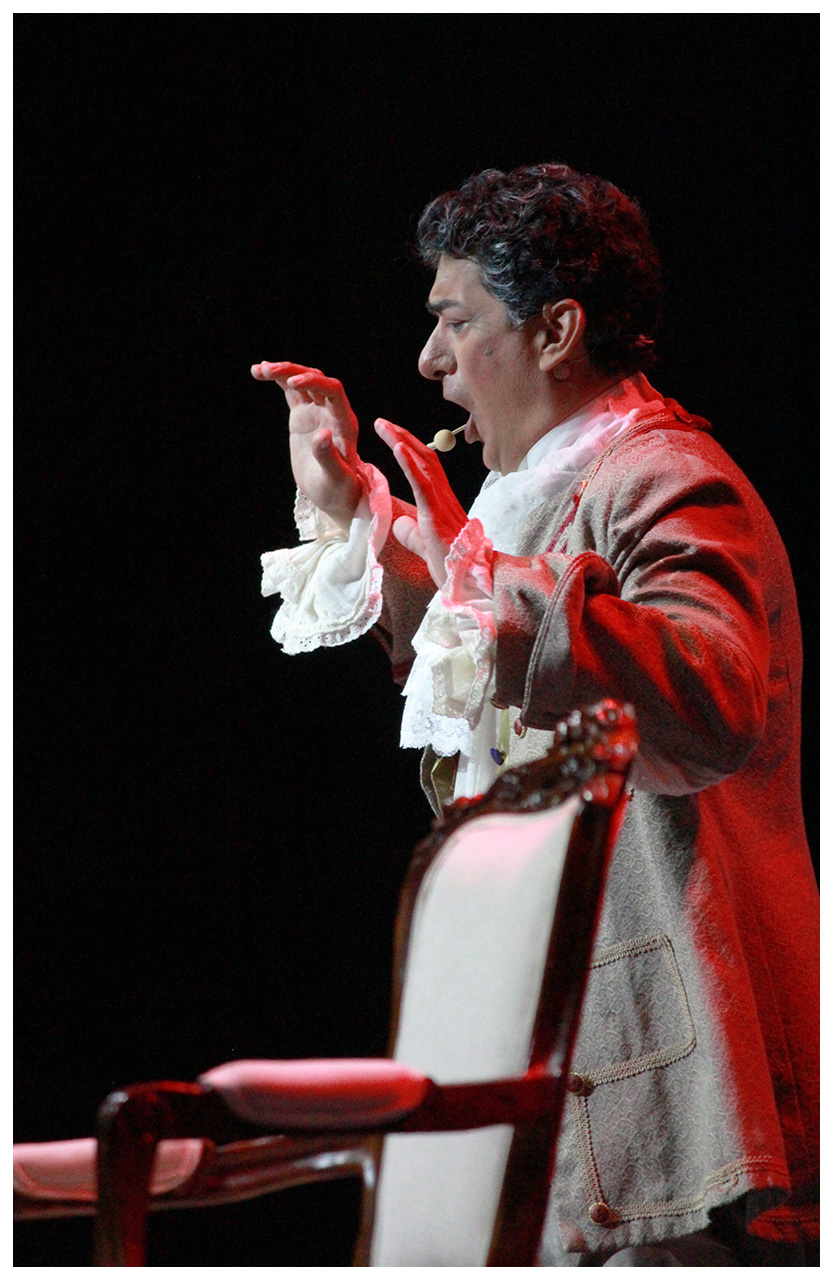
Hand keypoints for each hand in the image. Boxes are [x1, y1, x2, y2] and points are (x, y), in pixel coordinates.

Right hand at [251, 361, 362, 530]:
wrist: (334, 494)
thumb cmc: (339, 489)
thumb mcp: (334, 478)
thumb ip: (328, 457)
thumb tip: (322, 435)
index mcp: (344, 423)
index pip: (333, 391)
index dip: (314, 383)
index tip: (293, 384)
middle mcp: (332, 412)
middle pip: (315, 380)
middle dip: (293, 372)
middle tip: (268, 370)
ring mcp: (317, 412)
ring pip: (301, 382)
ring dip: (283, 372)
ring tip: (259, 369)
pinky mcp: (303, 417)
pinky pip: (291, 393)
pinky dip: (278, 381)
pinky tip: (260, 372)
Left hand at [374, 418, 467, 587]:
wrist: (471, 580)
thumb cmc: (453, 566)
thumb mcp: (425, 546)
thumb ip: (412, 533)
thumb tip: (399, 524)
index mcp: (441, 503)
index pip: (426, 468)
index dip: (409, 449)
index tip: (392, 435)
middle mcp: (444, 497)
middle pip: (424, 458)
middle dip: (402, 437)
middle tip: (382, 422)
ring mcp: (441, 503)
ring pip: (422, 464)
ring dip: (401, 442)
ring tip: (384, 426)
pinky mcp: (436, 513)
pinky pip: (422, 483)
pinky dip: (410, 463)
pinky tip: (397, 448)